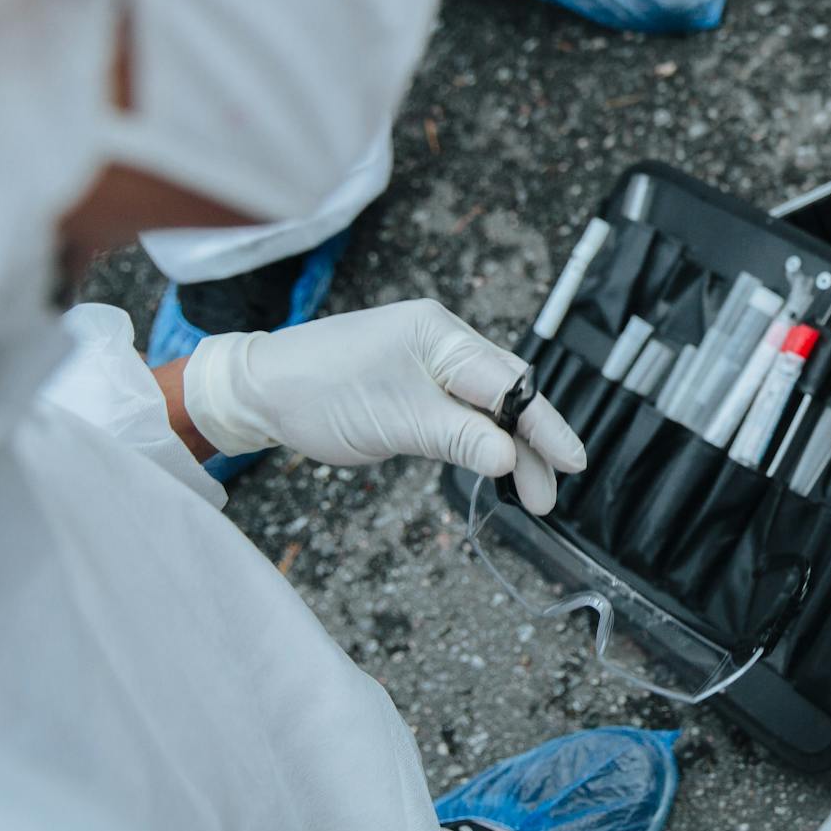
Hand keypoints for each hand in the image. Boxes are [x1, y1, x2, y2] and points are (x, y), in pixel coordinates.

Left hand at [182, 298, 583, 512]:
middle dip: (532, 446)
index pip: (509, 383)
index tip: (572, 461)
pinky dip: (482, 443)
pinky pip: (463, 414)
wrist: (258, 390)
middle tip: (548, 495)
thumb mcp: (394, 419)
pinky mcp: (415, 388)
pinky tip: (496, 469)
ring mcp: (429, 364)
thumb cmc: (318, 392)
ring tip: (530, 495)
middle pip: (507, 395)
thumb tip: (510, 460)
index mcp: (440, 335)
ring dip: (509, 450)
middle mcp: (442, 342)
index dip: (544, 425)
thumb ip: (457, 437)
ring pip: (488, 409)